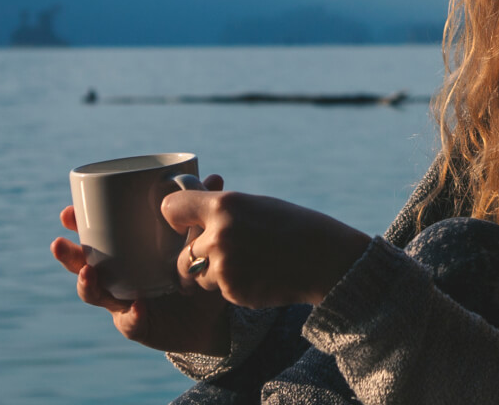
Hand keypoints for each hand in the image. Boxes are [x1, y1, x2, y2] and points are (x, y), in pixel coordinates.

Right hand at [50, 174, 231, 354]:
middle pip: (84, 265)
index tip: (69, 210)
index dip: (79, 225)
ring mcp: (124, 302)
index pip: (95, 236)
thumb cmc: (198, 271)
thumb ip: (202, 212)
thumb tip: (214, 177)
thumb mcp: (200, 239)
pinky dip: (133, 314)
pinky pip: (131, 322)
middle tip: (60, 242)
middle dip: (70, 254)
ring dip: (88, 284)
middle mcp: (118, 277)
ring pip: (96, 294)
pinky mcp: (139, 326)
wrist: (212, 315)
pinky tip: (138, 306)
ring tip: (89, 273)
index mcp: (125, 252)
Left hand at [161, 189, 371, 309]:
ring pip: (198, 277)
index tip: (185, 221)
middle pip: (182, 253)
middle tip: (222, 254)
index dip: (177, 216)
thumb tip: (189, 206)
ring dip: (214, 274)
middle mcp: (218, 235)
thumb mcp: (257, 205)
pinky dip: (234, 287)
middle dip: (196, 257)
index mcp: (224, 205)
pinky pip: (220, 291)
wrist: (327, 258)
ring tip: (248, 264)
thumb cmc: (294, 226)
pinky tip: (259, 276)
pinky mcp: (233, 292)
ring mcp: (224, 267)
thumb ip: (221, 209)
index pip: (171, 208)